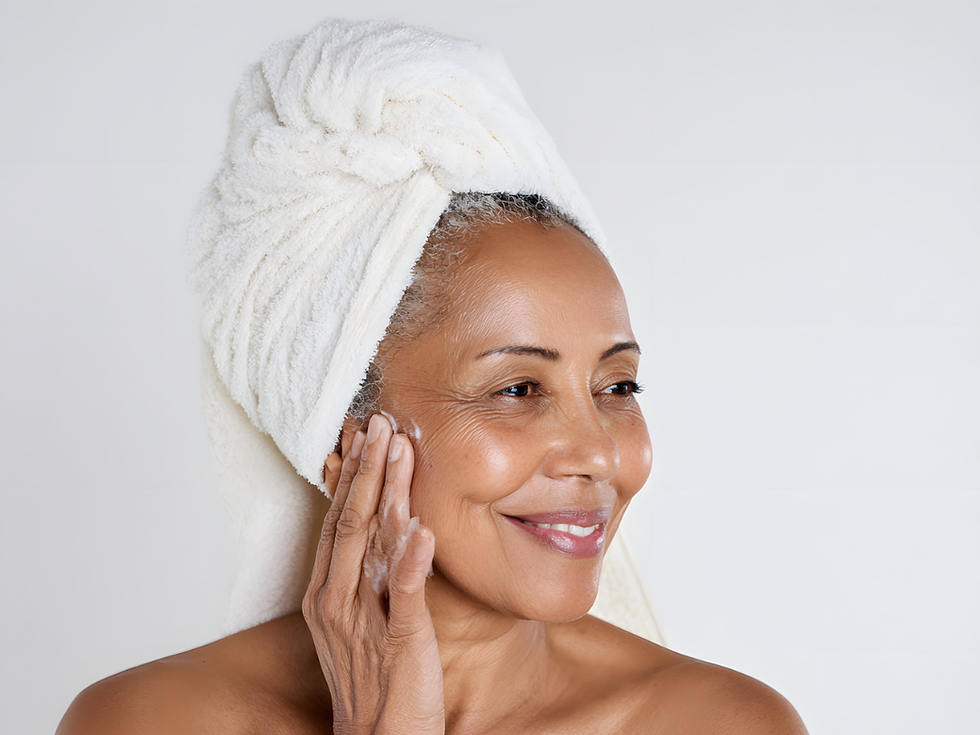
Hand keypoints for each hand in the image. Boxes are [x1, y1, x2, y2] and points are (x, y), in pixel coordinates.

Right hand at [303, 414, 443, 734]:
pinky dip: (411, 562)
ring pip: (370, 545)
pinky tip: (420, 528)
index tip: (366, 437)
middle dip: (365, 470)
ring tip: (398, 451)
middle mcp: (336, 602)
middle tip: (379, 424)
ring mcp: (364, 622)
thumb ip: (370, 575)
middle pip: (350, 522)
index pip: (339, 522)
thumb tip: (389, 529)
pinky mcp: (399, 643)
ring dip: (384, 494)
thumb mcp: (361, 621)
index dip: (353, 478)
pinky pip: (404, 597)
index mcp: (327, 595)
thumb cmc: (372, 683)